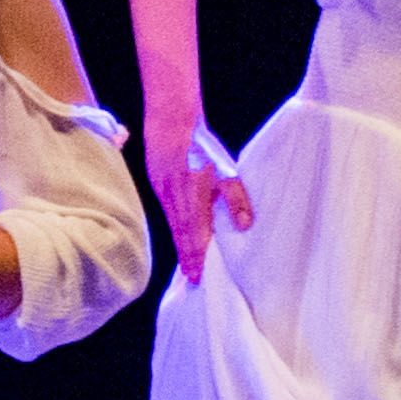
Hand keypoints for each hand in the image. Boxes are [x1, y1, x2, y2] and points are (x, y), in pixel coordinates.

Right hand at [146, 134, 251, 286]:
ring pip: (173, 226)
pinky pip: (167, 214)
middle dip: (188, 260)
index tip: (198, 278)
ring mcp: (162, 194)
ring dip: (180, 246)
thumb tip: (244, 225)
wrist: (171, 119)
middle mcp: (172, 202)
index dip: (197, 260)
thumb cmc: (201, 143)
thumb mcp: (225, 169)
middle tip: (192, 280)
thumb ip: (235, 197)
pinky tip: (179, 232)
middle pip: (181, 238)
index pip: (194, 240)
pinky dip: (173, 228)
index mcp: (191, 201)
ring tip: (187, 264)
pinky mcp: (156, 184)